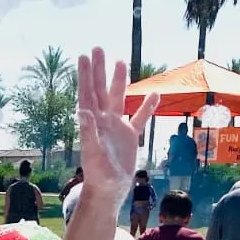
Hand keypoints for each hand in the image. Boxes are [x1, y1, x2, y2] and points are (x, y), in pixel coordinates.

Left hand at [72, 48, 156, 208]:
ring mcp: (116, 128)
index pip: (88, 94)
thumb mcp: (93, 154)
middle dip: (99, 70)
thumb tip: (83, 111)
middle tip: (98, 49)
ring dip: (119, 81)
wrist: (109, 190)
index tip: (85, 56)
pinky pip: (139, 118)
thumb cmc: (98, 175)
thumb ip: (88, 132)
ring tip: (121, 61)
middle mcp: (103, 121)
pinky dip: (147, 107)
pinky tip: (155, 94)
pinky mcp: (129, 137)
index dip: (86, 75)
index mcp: (93, 122)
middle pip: (100, 90)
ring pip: (118, 98)